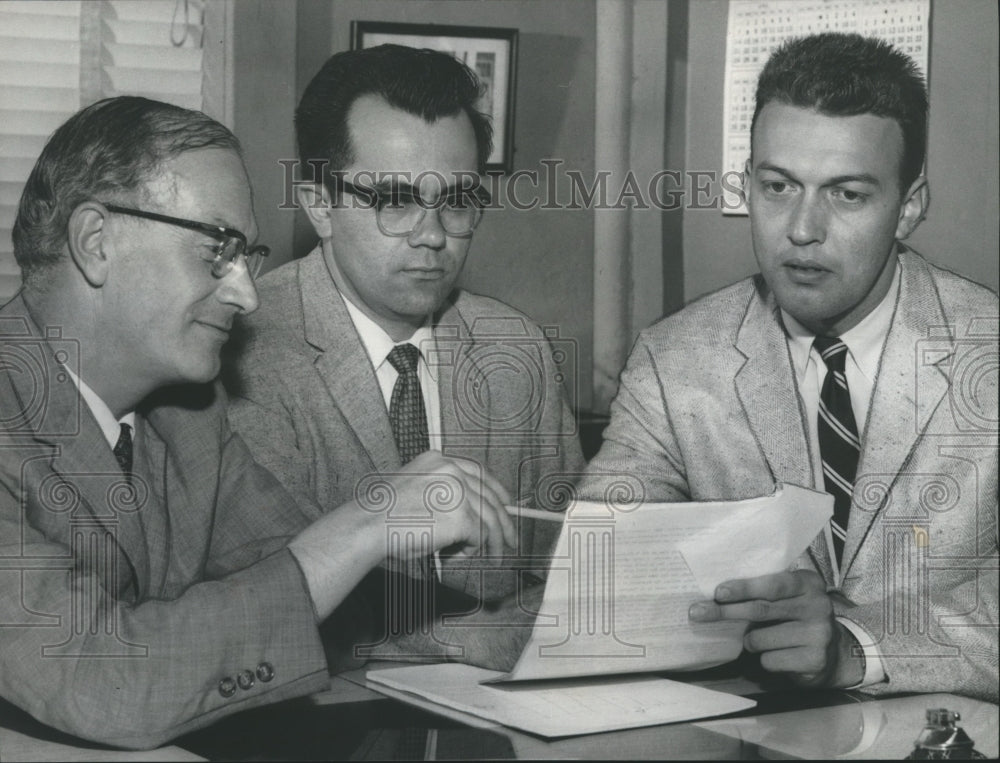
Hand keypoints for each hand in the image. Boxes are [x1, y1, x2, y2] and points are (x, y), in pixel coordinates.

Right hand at [374, 451, 515, 561]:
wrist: (368, 526)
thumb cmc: (383, 516)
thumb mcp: (415, 490)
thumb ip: (442, 494)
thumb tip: (469, 515)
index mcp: (438, 460)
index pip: (479, 472)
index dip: (497, 491)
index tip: (505, 505)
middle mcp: (451, 470)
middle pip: (490, 495)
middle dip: (504, 521)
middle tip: (508, 539)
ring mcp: (457, 492)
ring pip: (489, 519)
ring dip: (491, 542)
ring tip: (490, 557)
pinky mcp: (461, 516)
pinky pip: (479, 537)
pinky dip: (472, 550)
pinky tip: (457, 556)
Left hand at [688, 570, 862, 687]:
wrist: (832, 653)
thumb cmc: (795, 617)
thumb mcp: (787, 596)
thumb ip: (763, 591)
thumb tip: (716, 594)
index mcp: (808, 583)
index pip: (772, 584)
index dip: (744, 588)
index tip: (718, 592)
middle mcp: (817, 606)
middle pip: (760, 610)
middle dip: (725, 612)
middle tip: (697, 612)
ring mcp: (819, 634)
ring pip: (759, 639)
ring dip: (750, 641)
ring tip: (762, 640)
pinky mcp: (814, 661)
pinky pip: (769, 661)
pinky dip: (764, 660)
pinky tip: (779, 655)